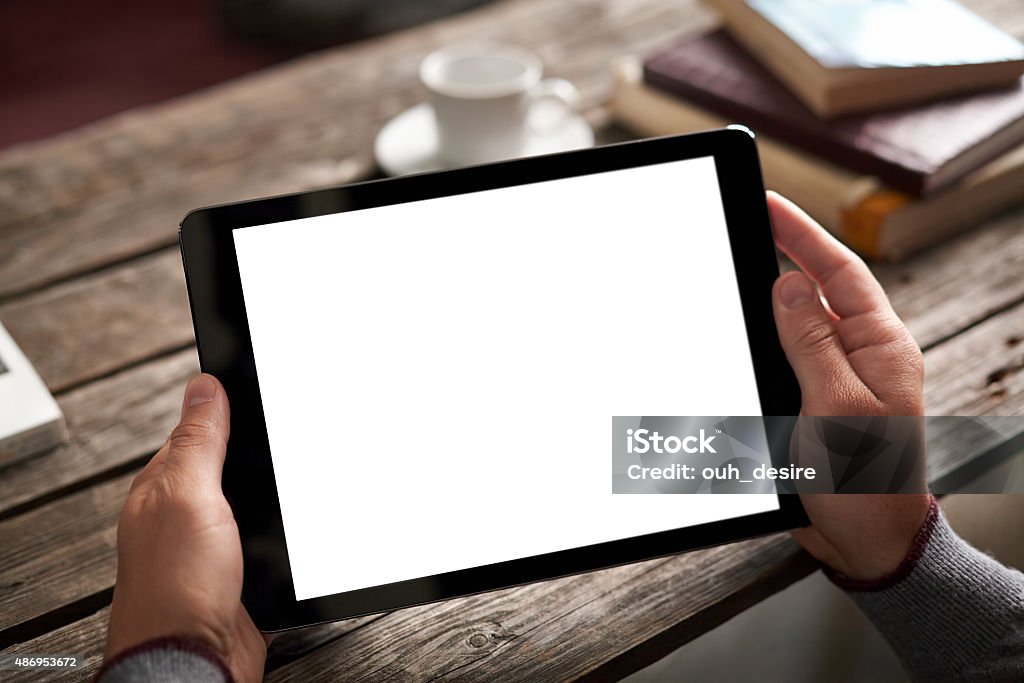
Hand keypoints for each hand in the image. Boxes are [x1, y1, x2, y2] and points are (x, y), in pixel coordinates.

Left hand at [105, 374, 266, 680]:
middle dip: (255, 452)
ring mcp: (212, 546)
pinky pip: (265, 537)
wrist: (197, 660)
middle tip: (283, 432)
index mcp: (163, 487)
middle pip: (227, 464)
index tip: (258, 387)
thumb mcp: (190, 496)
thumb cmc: (176, 589)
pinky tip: (291, 528)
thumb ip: (200, 442)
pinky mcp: (239, 574)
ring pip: (250, 502)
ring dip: (271, 495)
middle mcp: (184, 515)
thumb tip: (204, 386)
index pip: (196, 431)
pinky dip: (281, 530)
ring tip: (291, 478)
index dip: (226, 409)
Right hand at [768, 192, 930, 580]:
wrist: (864, 543)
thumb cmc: (864, 483)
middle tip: (745, 224)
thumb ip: (812, 341)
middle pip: (817, 288)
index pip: (840, 272)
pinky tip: (742, 337)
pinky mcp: (815, 402)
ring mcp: (838, 378)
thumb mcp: (836, 404)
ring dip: (766, 302)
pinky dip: (761, 343)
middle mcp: (862, 356)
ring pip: (794, 323)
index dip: (802, 233)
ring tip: (735, 275)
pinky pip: (784, 358)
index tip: (768, 204)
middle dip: (782, 254)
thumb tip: (791, 283)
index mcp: (882, 347)